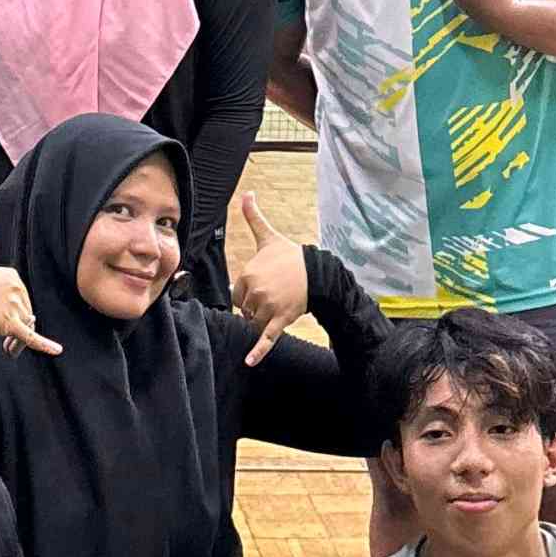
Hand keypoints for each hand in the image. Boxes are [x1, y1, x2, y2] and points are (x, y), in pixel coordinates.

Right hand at [0, 219, 61, 355]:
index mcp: (11, 274)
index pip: (19, 297)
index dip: (8, 307)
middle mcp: (16, 287)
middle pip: (24, 311)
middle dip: (13, 324)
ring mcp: (14, 306)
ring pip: (25, 326)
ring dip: (15, 339)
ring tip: (1, 341)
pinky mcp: (11, 325)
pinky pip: (31, 337)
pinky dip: (44, 345)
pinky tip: (57, 350)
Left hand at [231, 194, 306, 365]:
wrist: (318, 272)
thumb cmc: (290, 256)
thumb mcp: (269, 237)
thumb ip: (254, 218)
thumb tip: (247, 193)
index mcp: (248, 275)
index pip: (236, 295)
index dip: (248, 293)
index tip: (264, 284)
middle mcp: (256, 293)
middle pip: (244, 310)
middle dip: (256, 306)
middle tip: (274, 294)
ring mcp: (268, 308)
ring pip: (254, 322)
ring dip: (262, 319)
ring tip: (278, 305)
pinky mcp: (280, 322)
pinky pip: (266, 339)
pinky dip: (257, 352)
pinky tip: (248, 363)